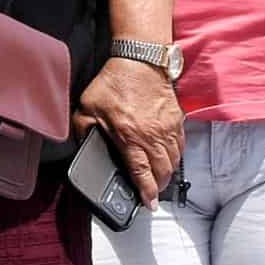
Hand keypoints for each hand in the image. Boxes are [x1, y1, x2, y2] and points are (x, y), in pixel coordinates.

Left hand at [78, 58, 184, 200]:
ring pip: (174, 161)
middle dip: (159, 187)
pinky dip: (176, 156)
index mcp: (129, 135)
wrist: (139, 60)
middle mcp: (152, 135)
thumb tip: (84, 148)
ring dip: (168, 173)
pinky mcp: (177, 120)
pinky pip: (180, 146)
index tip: (148, 204)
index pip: (142, 172)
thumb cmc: (113, 83)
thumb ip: (84, 131)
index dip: (146, 192)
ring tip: (159, 178)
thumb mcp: (88, 108)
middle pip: (162, 171)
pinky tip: (168, 158)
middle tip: (153, 193)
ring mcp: (167, 128)